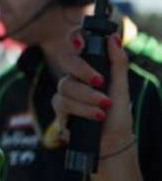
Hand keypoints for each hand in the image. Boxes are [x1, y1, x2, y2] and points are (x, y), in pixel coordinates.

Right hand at [52, 34, 133, 153]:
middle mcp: (74, 78)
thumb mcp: (122, 88)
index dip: (74, 40)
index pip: (77, 48)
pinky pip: (63, 103)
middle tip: (100, 81)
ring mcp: (65, 93)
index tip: (81, 43)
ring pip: (65, 85)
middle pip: (67, 62)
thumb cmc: (118, 116)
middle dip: (82, 70)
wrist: (113, 142)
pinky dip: (82, 109)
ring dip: (88, 97)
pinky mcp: (59, 110)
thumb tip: (114, 37)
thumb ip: (117, 62)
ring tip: (104, 107)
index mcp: (88, 69)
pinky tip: (96, 116)